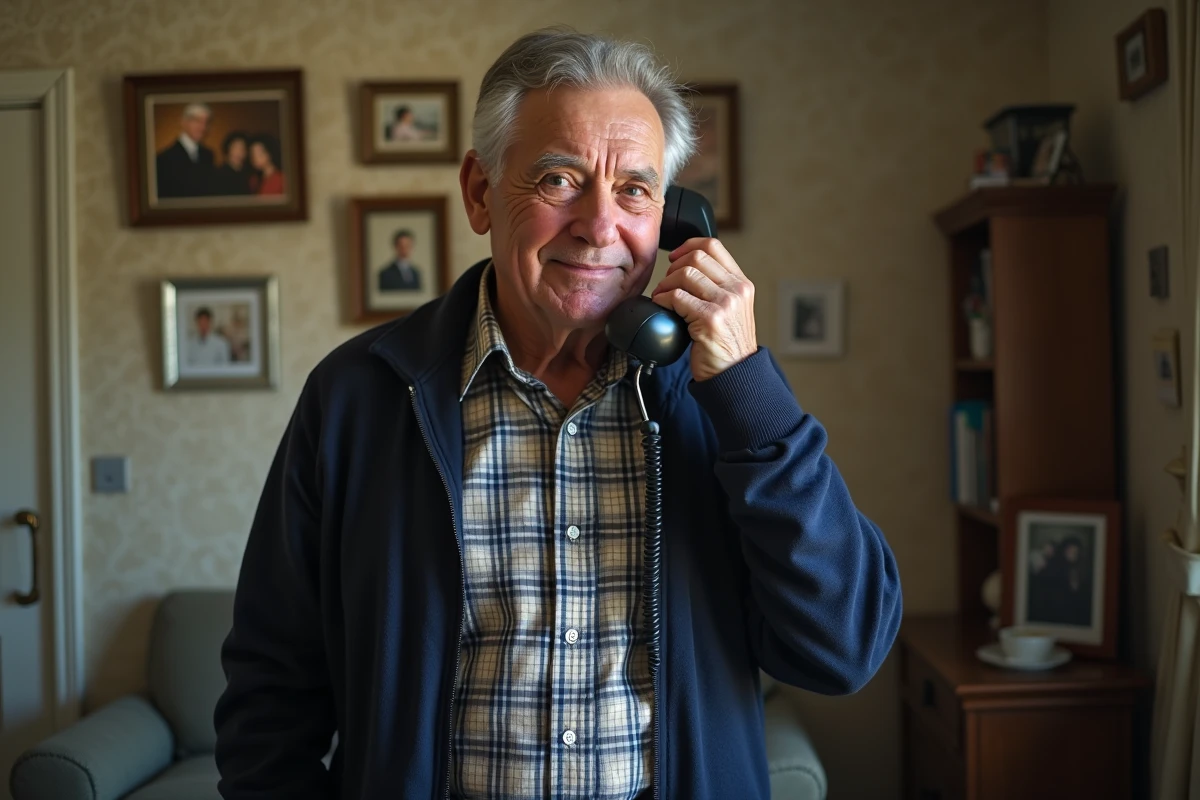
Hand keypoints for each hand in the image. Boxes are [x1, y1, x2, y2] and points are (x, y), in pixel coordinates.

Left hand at [650, 238, 756, 381]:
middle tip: (667, 285)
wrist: (735, 374)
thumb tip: (686, 267)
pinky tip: (663, 309)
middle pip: (696, 257)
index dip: (688, 246)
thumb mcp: (731, 309)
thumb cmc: (727, 345)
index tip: (674, 257)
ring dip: (665, 285)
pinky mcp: (710, 319)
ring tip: (663, 299)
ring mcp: (725, 304)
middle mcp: (736, 290)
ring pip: (684, 274)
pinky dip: (663, 300)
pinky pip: (677, 297)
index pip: (713, 245)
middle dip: (673, 268)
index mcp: (741, 283)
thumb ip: (717, 287)